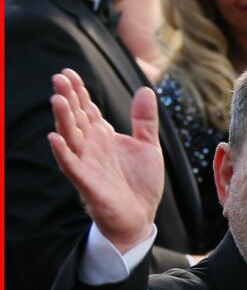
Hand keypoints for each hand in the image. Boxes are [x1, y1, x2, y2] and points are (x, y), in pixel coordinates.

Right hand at [47, 68, 162, 253]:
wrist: (140, 217)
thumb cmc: (140, 183)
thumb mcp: (148, 146)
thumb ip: (145, 120)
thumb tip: (145, 90)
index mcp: (104, 137)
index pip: (87, 109)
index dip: (78, 91)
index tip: (68, 72)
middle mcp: (91, 147)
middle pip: (76, 118)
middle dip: (68, 98)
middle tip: (59, 78)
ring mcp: (87, 164)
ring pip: (70, 138)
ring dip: (63, 119)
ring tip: (57, 99)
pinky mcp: (88, 183)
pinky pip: (72, 166)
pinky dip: (63, 153)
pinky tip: (54, 138)